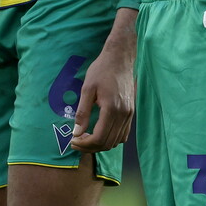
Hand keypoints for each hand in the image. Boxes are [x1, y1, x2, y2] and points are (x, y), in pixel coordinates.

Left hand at [69, 9, 136, 152]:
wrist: (120, 58)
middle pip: (108, 143)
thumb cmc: (101, 70)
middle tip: (76, 142)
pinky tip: (100, 133)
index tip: (73, 141)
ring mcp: (129, 114)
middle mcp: (123, 115)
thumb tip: (76, 133)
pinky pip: (123, 134)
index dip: (85, 144)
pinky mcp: (131, 112)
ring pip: (116, 141)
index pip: (99, 138)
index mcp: (111, 109)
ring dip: (101, 144)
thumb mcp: (87, 89)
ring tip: (86, 138)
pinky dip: (112, 139)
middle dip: (90, 147)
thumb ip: (82, 113)